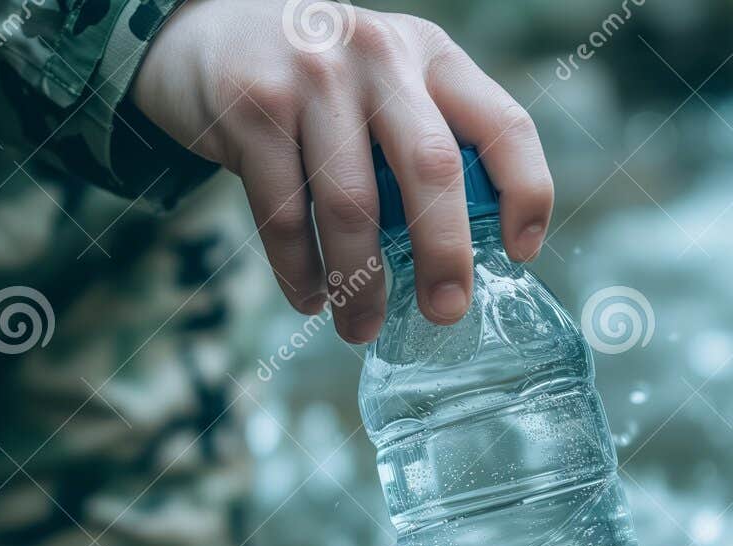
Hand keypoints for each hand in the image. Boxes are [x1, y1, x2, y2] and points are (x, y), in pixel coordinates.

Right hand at [132, 0, 552, 339]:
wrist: (207, 31)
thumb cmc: (318, 82)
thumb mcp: (387, 84)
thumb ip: (425, 141)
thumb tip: (459, 255)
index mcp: (431, 56)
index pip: (504, 123)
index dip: (525, 192)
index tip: (520, 253)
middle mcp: (380, 57)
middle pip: (432, 168)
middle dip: (444, 254)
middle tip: (445, 311)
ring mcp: (313, 77)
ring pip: (351, 204)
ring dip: (359, 283)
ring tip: (359, 327)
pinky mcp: (253, 109)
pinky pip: (284, 214)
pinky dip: (299, 270)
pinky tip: (309, 298)